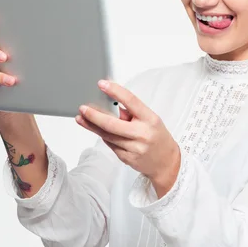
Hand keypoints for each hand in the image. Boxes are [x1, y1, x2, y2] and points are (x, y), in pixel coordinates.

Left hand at [75, 80, 180, 196]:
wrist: (166, 162)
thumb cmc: (156, 136)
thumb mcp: (150, 119)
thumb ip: (132, 111)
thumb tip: (112, 102)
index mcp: (150, 119)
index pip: (131, 101)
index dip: (115, 91)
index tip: (102, 84)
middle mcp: (142, 134)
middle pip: (112, 124)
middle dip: (94, 116)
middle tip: (83, 108)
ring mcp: (134, 148)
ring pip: (108, 136)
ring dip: (92, 126)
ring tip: (81, 118)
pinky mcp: (127, 159)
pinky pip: (110, 145)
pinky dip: (103, 136)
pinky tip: (96, 130)